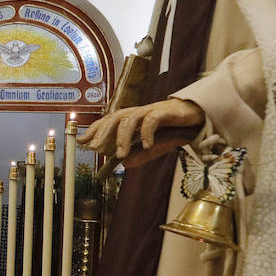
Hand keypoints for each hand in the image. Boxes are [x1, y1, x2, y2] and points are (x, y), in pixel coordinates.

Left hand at [79, 98, 204, 166]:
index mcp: (131, 118)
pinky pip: (152, 120)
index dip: (93, 130)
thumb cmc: (171, 129)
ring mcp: (149, 110)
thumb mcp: (153, 146)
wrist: (194, 116)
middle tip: (96, 149)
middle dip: (102, 134)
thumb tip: (125, 165)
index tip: (81, 141)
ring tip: (121, 155)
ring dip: (122, 138)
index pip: (107, 121)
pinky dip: (147, 132)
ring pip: (129, 119)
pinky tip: (147, 145)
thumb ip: (140, 154)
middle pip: (114, 119)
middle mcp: (137, 112)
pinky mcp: (164, 111)